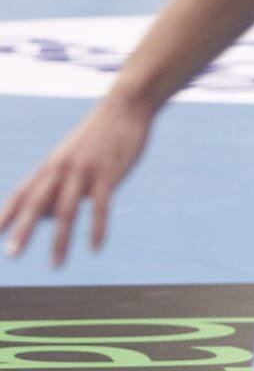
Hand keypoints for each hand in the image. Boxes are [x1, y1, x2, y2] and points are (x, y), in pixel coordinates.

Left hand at [1, 94, 152, 266]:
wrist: (125, 106)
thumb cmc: (99, 134)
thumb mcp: (72, 157)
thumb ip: (57, 185)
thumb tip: (46, 217)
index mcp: (51, 165)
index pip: (22, 194)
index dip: (6, 214)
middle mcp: (62, 169)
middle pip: (37, 204)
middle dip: (23, 230)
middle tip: (11, 254)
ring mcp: (85, 171)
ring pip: (67, 210)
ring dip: (60, 240)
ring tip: (56, 265)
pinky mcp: (109, 173)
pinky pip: (100, 206)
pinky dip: (97, 229)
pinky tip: (96, 248)